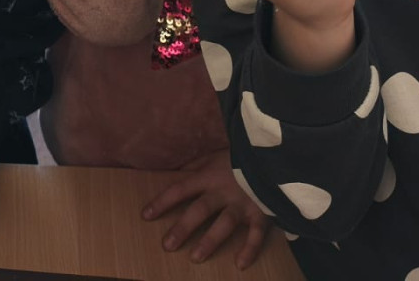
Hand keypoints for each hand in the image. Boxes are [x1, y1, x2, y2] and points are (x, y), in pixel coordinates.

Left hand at [143, 149, 271, 267]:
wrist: (272, 154)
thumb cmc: (239, 157)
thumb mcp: (214, 156)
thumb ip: (195, 166)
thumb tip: (174, 174)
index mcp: (208, 176)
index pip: (180, 189)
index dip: (162, 202)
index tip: (146, 215)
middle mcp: (223, 191)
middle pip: (199, 210)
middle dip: (183, 228)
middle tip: (168, 245)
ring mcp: (242, 203)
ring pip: (224, 224)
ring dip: (210, 241)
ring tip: (195, 258)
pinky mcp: (262, 212)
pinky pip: (256, 233)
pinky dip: (250, 249)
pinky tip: (240, 264)